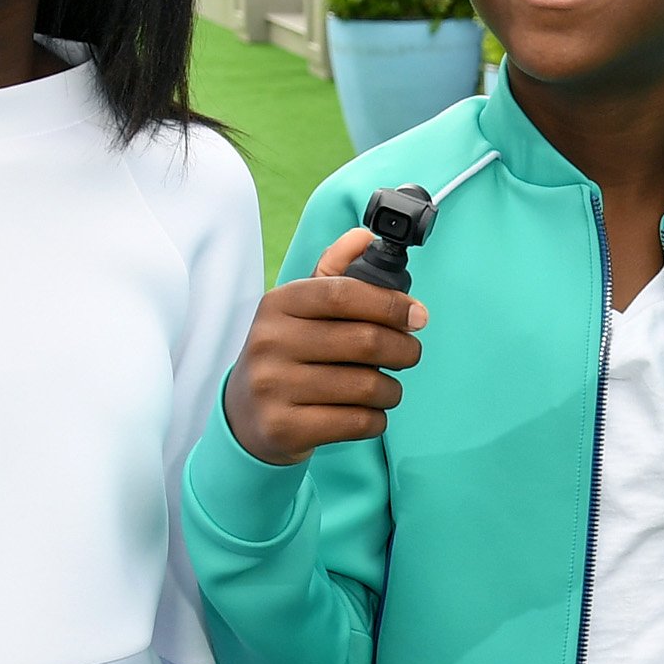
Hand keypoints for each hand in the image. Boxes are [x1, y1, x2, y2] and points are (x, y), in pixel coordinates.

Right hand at [221, 229, 431, 465]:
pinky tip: (369, 413)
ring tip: (387, 389)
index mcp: (278, 305)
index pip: (343, 293)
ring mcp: (273, 387)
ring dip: (391, 390)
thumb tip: (364, 236)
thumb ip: (333, 271)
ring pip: (366, 386)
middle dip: (403, 349)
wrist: (245, 417)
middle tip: (409, 354)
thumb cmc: (287, 355)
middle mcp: (269, 342)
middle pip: (364, 341)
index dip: (390, 303)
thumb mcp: (299, 310)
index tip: (417, 315)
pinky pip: (356, 422)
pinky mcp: (283, 427)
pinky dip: (376, 419)